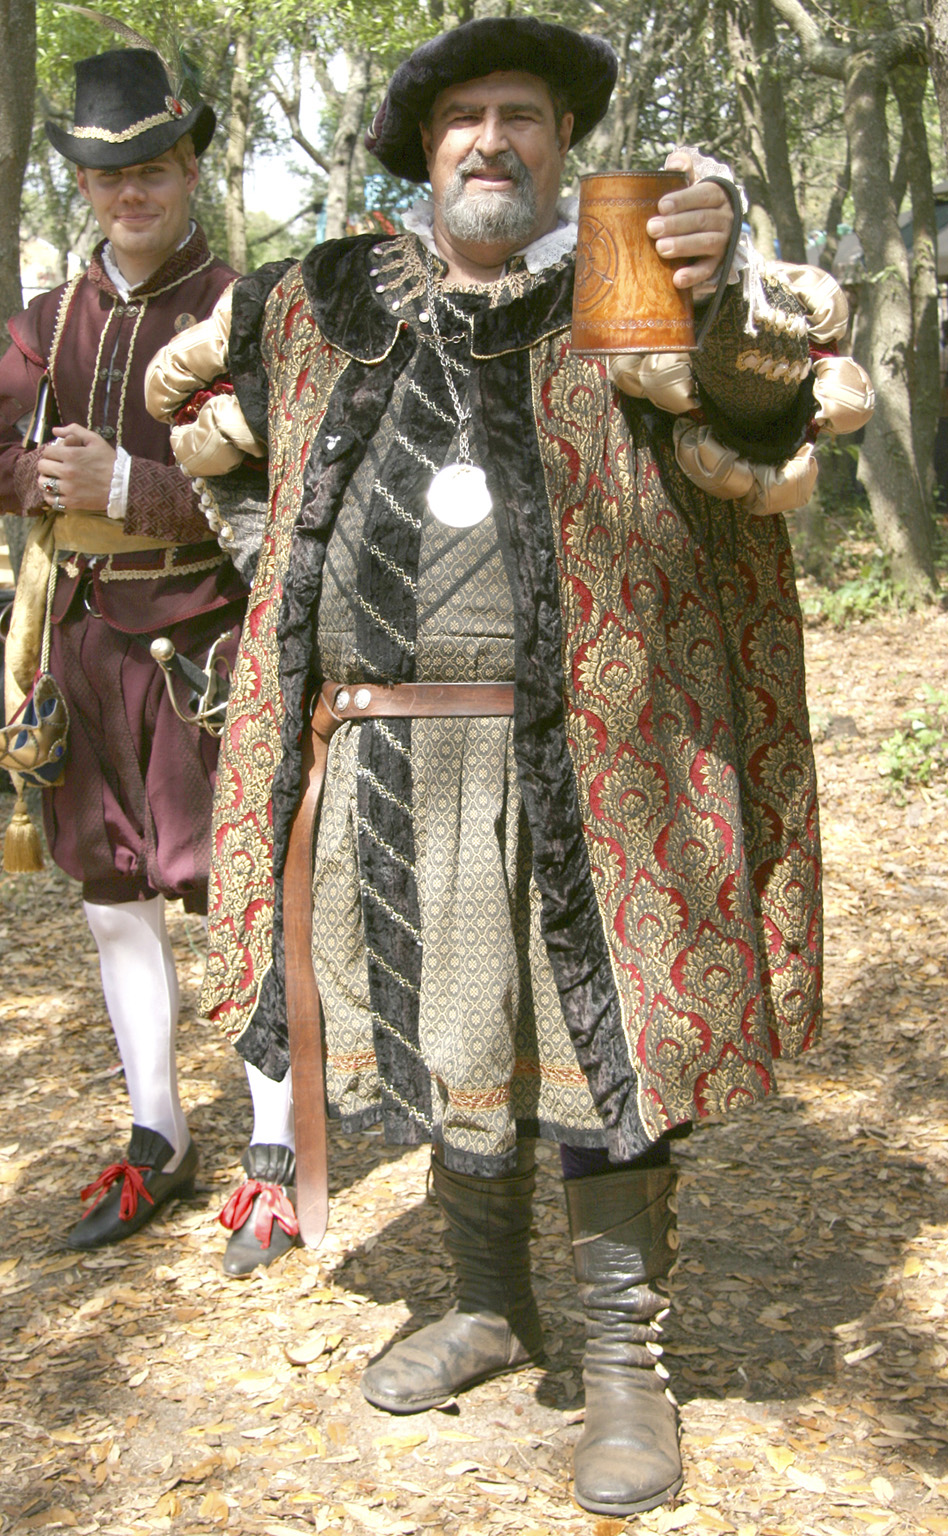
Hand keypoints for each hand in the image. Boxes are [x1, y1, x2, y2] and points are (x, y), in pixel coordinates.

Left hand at [37, 424, 116, 512]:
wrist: (123, 485)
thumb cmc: (109, 461)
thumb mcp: (95, 440)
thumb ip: (75, 430)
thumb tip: (55, 430)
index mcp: (71, 454)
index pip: (47, 452)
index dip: (51, 452)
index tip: (58, 456)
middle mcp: (67, 471)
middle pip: (42, 466)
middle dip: (47, 465)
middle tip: (55, 467)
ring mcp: (68, 488)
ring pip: (43, 483)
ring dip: (46, 480)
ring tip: (54, 479)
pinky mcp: (72, 502)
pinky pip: (51, 499)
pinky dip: (51, 495)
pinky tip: (57, 492)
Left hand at [645, 150, 734, 289]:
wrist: (712, 229)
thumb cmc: (693, 204)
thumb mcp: (691, 184)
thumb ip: (684, 170)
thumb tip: (676, 161)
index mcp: (717, 196)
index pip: (702, 195)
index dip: (682, 200)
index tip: (661, 205)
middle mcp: (724, 218)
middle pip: (701, 220)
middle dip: (676, 224)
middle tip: (653, 228)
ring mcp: (723, 241)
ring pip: (706, 243)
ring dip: (683, 246)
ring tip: (661, 248)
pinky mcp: (718, 263)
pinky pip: (707, 270)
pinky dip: (693, 275)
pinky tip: (677, 279)